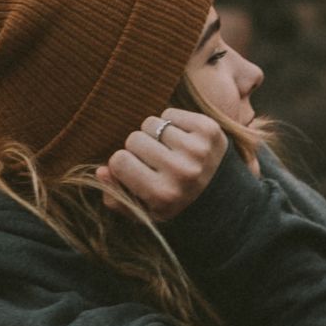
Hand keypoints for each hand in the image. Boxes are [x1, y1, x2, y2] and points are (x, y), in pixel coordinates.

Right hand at [96, 108, 227, 220]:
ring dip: (155, 135)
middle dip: (138, 149)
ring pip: (151, 123)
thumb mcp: (146, 213)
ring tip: (169, 151)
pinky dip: (172, 123)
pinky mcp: (209, 129)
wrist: (225, 198)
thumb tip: (100, 171)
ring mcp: (197, 148)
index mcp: (163, 194)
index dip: (122, 165)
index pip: (119, 160)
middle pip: (134, 138)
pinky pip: (170, 113)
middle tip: (154, 162)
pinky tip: (182, 141)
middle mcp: (181, 171)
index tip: (135, 172)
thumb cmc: (176, 205)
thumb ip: (118, 197)